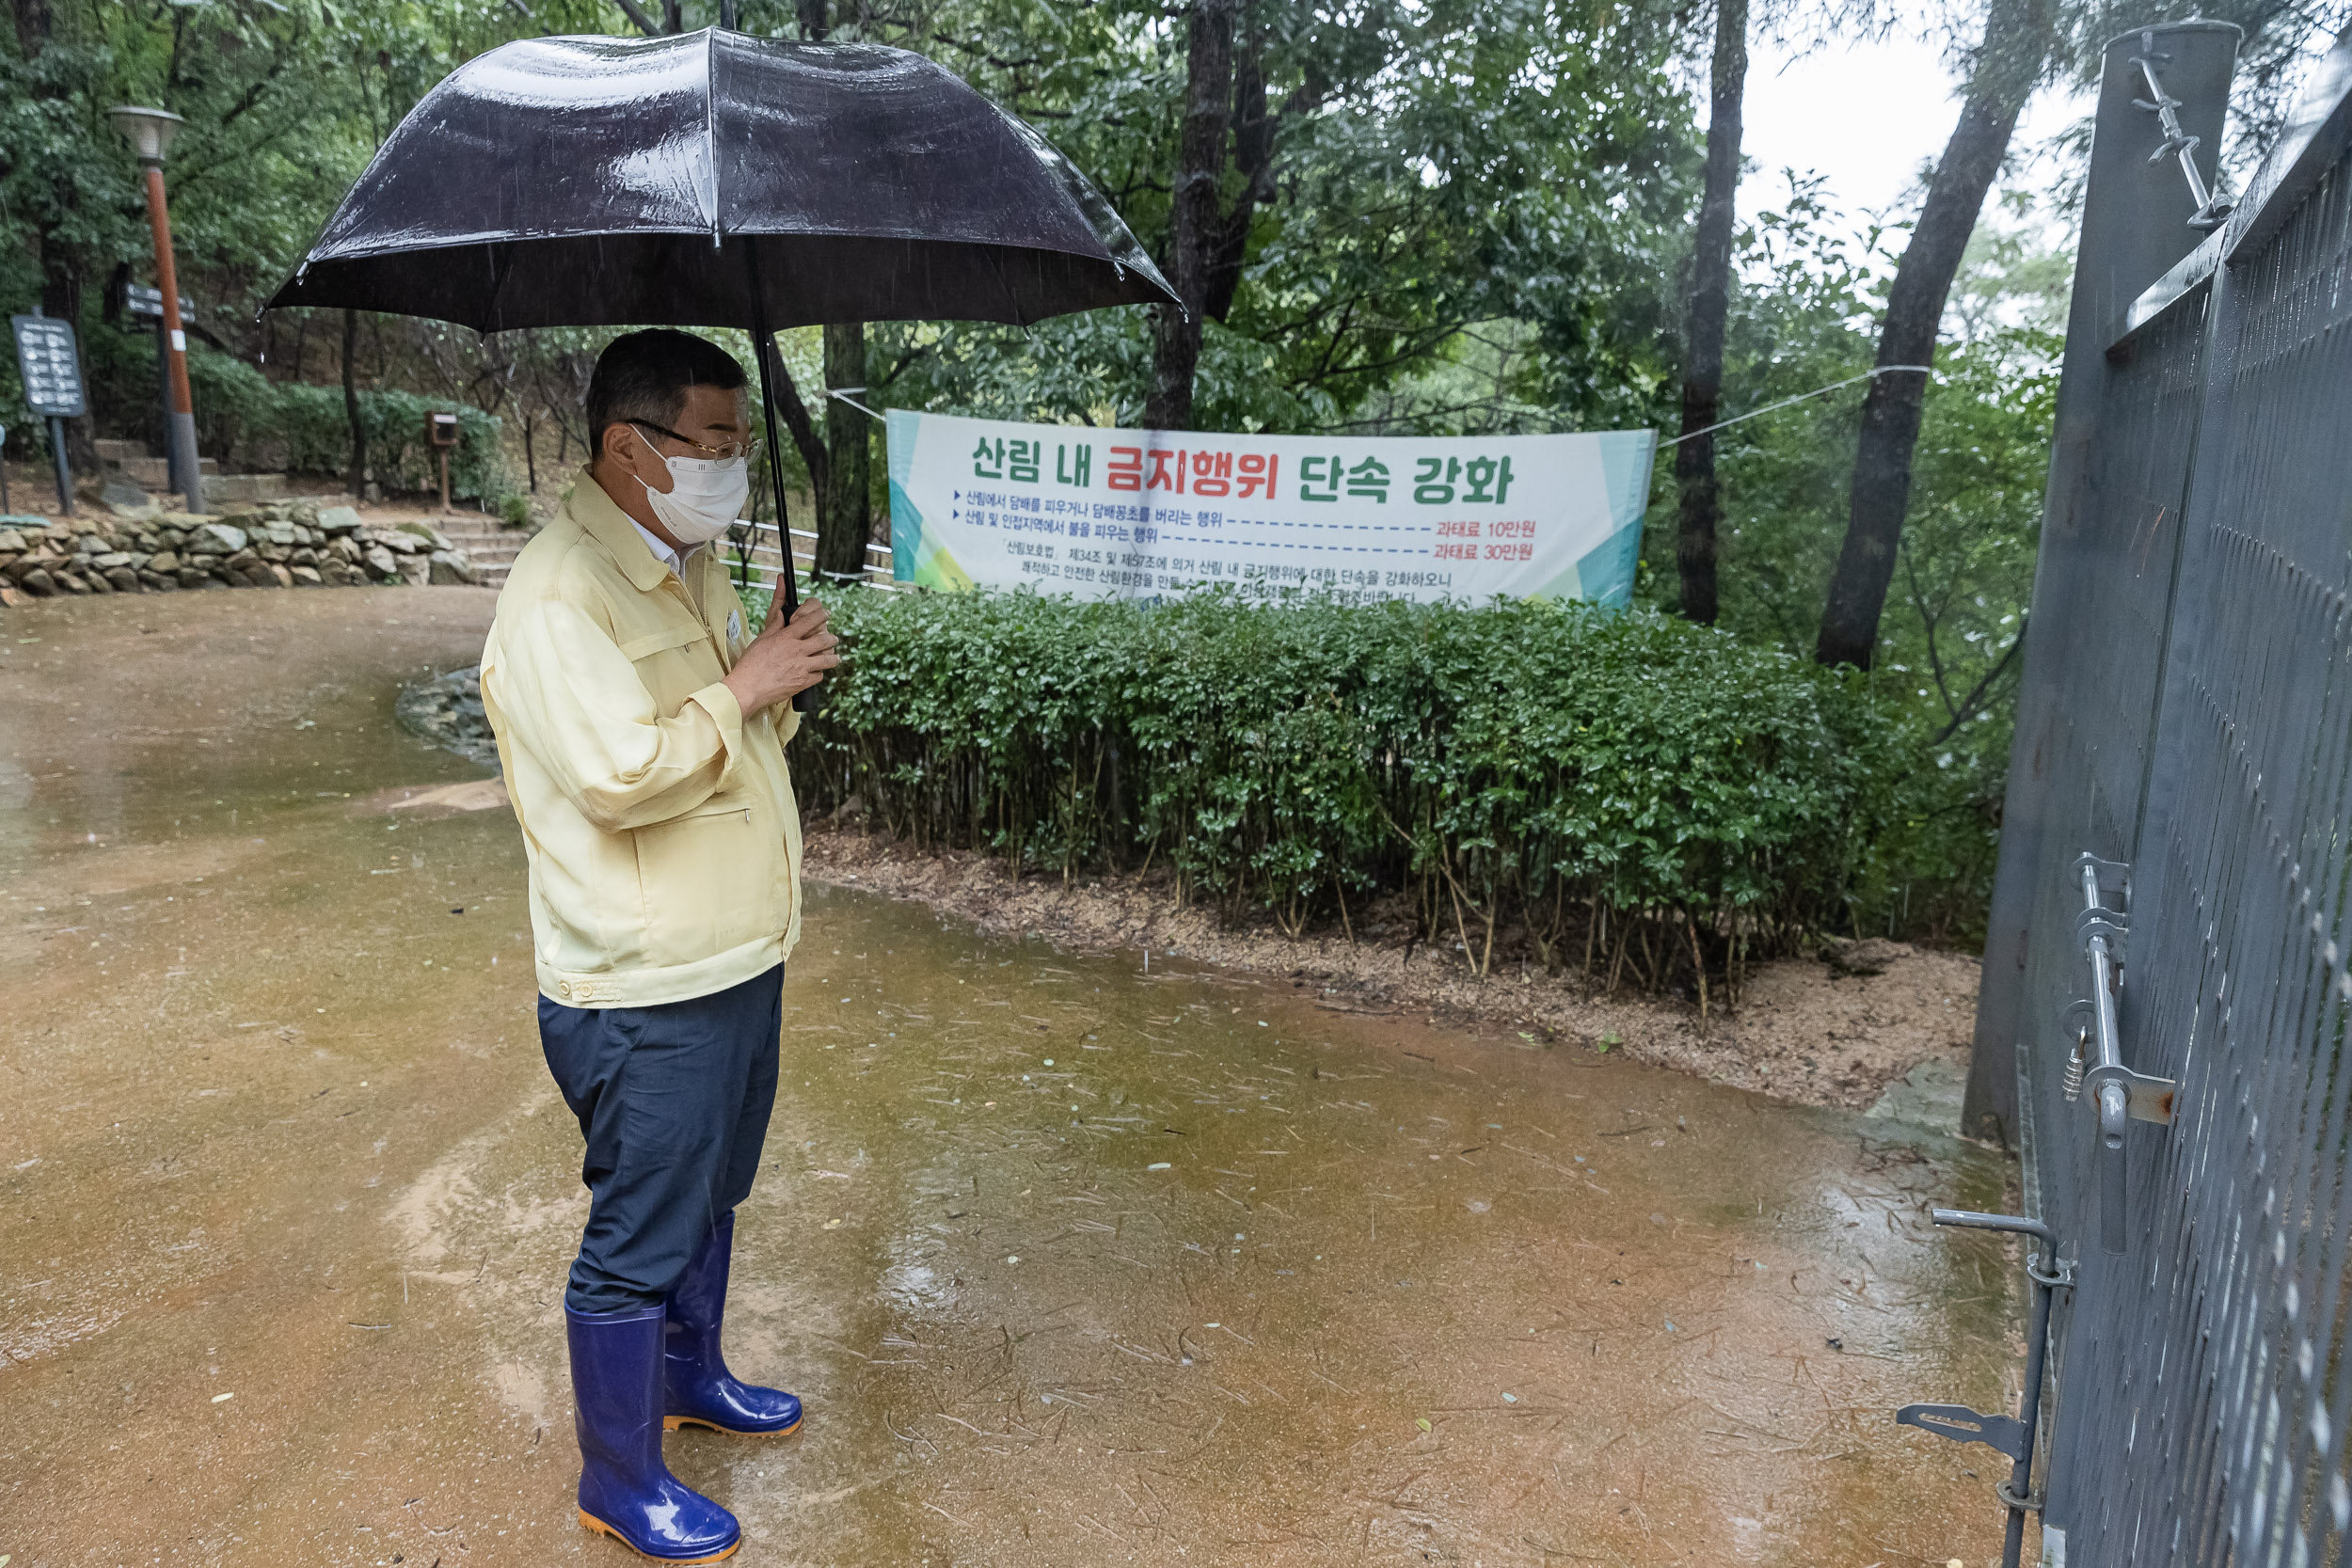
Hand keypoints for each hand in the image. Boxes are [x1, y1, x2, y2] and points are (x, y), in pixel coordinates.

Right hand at [721, 597, 838, 716]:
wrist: (748, 687)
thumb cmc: (751, 663)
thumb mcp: (761, 639)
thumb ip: (775, 625)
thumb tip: (781, 613)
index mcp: (786, 638)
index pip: (809, 621)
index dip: (821, 615)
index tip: (826, 614)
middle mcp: (797, 651)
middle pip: (823, 640)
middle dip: (832, 638)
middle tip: (834, 638)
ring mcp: (801, 667)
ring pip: (827, 659)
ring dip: (833, 657)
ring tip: (835, 656)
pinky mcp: (802, 682)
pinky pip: (819, 676)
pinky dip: (820, 673)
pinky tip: (818, 671)